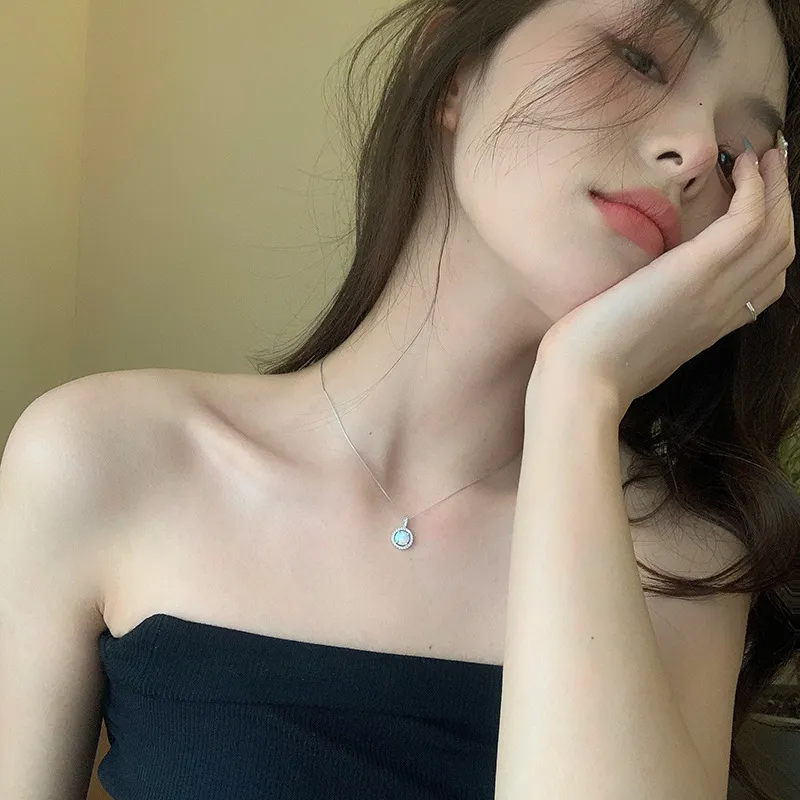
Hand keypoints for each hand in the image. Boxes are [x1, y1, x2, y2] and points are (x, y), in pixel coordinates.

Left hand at [531, 144, 794, 416]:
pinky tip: (742, 167)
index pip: (767, 281)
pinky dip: (755, 189)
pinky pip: (748, 221)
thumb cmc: (594, 365)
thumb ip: (659, 319)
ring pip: (776, 233)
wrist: (583, 380)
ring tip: (762, 156)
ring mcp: (717, 291)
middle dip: (783, 203)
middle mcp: (726, 310)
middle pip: (780, 251)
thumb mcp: (639, 341)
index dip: (771, 238)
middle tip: (770, 166)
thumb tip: (650, 300)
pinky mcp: (697, 273)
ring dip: (776, 187)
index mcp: (714, 326)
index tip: (759, 205)